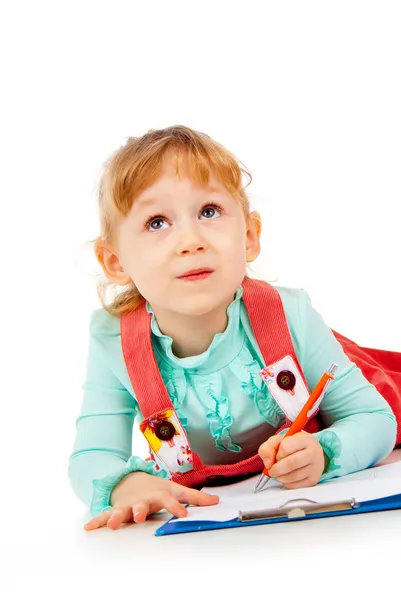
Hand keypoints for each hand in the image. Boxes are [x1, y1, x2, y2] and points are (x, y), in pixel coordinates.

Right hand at [84, 471, 218, 530]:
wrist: (131, 479)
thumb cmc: (156, 489)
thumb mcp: (176, 490)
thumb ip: (196, 498)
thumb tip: (217, 502)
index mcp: (158, 495)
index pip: (169, 500)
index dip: (176, 507)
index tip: (182, 514)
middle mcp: (142, 500)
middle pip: (141, 506)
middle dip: (139, 510)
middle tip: (139, 516)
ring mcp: (128, 505)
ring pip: (121, 511)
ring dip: (116, 516)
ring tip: (112, 523)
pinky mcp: (115, 510)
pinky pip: (104, 516)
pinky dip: (96, 521)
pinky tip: (88, 527)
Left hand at [258, 431, 324, 488]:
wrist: (310, 452)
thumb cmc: (292, 445)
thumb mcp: (278, 440)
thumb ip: (268, 448)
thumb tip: (267, 463)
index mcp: (304, 439)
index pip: (286, 447)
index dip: (277, 454)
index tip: (276, 456)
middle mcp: (313, 452)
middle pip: (292, 463)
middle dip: (277, 469)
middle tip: (271, 470)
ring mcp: (315, 467)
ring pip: (294, 476)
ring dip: (280, 477)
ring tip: (277, 473)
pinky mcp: (314, 479)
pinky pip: (296, 485)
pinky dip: (286, 483)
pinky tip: (285, 477)